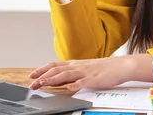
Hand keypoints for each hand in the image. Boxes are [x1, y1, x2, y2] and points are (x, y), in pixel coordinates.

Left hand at [28, 54, 152, 90]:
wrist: (121, 66)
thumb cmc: (104, 69)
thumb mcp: (85, 69)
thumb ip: (73, 74)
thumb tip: (60, 80)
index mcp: (76, 64)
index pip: (55, 65)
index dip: (42, 69)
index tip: (31, 75)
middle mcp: (78, 66)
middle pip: (57, 70)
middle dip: (42, 76)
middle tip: (32, 83)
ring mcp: (86, 72)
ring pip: (66, 75)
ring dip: (53, 80)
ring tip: (43, 84)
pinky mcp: (95, 79)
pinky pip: (83, 82)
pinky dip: (75, 85)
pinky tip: (68, 88)